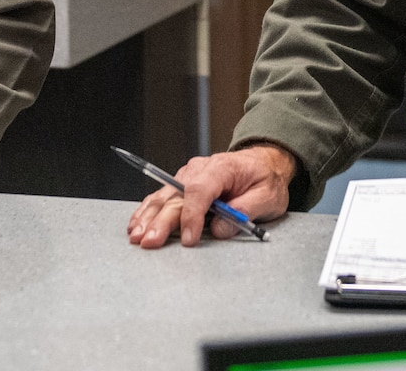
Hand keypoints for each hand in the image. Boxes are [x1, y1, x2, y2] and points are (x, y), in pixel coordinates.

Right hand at [126, 143, 295, 248]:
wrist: (262, 163)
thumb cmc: (264, 179)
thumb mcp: (268, 196)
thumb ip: (246, 211)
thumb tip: (220, 228)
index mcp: (222, 168)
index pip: (200, 190)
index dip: (191, 215)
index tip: (189, 238)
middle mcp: (199, 169)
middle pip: (176, 196)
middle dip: (161, 221)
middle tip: (151, 242)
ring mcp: (187, 175)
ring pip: (163, 196)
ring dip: (148, 216)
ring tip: (137, 236)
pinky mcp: (181, 184)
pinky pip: (161, 197)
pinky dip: (147, 211)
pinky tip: (137, 224)